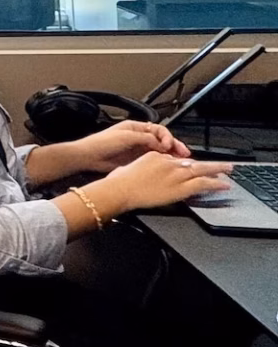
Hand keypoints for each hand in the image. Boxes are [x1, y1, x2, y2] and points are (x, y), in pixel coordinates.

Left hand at [70, 120, 189, 173]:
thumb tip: (160, 143)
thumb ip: (144, 138)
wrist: (87, 157)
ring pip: (159, 151)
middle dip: (174, 146)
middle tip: (184, 154)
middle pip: (162, 140)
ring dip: (170, 155)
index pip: (158, 130)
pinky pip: (152, 160)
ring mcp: (137, 149)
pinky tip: (167, 167)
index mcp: (136, 128)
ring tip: (179, 161)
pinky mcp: (135, 160)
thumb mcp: (125, 137)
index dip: (167, 137)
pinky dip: (161, 163)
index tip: (169, 145)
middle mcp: (139, 137)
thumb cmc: (101, 143)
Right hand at [102, 151, 231, 212]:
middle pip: (193, 161)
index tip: (191, 167)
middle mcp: (169, 162)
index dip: (186, 164)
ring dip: (218, 170)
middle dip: (209, 163)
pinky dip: (216, 184)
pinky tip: (224, 185)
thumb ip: (137, 169)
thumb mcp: (127, 169)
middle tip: (223, 164)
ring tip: (229, 171)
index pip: (175, 159)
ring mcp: (177, 174)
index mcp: (156, 157)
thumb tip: (137, 173)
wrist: (119, 190)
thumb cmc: (118, 182)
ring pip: (203, 169)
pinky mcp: (181, 187)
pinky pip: (203, 183)